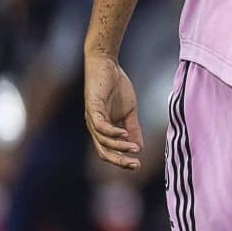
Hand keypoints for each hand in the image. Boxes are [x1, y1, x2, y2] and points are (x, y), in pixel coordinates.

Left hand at [84, 55, 143, 170]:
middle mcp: (95, 126)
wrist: (106, 64)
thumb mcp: (130, 111)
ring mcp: (92, 118)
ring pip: (102, 141)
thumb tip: (139, 148)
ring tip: (134, 150)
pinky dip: (112, 132)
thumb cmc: (116, 86)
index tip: (137, 165)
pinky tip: (125, 134)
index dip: (122, 160)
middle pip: (103, 151)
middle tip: (135, 165)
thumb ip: (133, 128)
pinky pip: (101, 125)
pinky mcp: (92, 107)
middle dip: (118, 160)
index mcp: (103, 129)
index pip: (109, 150)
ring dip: (119, 147)